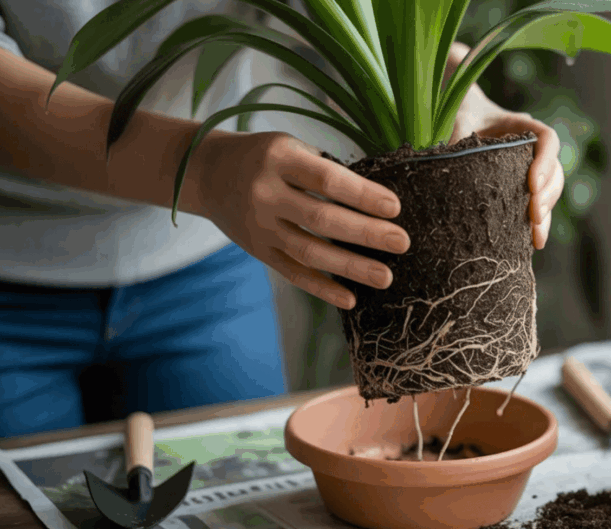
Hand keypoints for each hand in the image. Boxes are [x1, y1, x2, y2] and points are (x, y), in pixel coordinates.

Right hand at [192, 131, 409, 309]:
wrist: (208, 174)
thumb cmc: (265, 157)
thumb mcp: (290, 147)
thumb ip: (325, 170)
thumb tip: (376, 201)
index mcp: (279, 158)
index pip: (328, 180)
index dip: (363, 195)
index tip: (394, 208)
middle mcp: (265, 193)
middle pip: (322, 218)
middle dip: (366, 233)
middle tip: (402, 243)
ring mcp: (260, 226)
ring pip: (309, 251)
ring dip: (351, 266)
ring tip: (385, 277)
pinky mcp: (258, 250)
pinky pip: (293, 273)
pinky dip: (322, 287)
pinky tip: (350, 298)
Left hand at [450, 83, 563, 249]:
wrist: (462, 117)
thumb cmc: (461, 114)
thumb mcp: (458, 119)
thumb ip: (457, 135)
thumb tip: (445, 165)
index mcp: (523, 126)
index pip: (548, 140)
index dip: (545, 162)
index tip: (532, 184)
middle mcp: (533, 148)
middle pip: (555, 171)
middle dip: (548, 196)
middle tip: (535, 217)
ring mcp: (531, 169)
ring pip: (551, 191)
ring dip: (547, 215)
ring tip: (537, 238)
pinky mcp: (522, 188)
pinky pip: (537, 205)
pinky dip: (536, 223)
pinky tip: (531, 242)